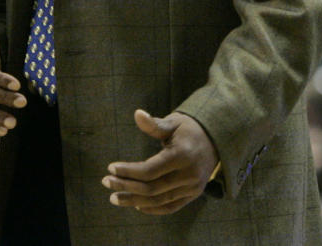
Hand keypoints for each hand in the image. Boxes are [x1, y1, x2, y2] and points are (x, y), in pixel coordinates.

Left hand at [102, 109, 218, 214]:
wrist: (215, 140)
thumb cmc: (188, 128)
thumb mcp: (173, 122)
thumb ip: (154, 124)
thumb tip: (137, 114)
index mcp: (182, 156)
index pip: (150, 170)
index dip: (128, 171)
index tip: (110, 168)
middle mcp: (189, 175)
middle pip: (152, 188)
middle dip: (126, 186)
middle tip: (106, 182)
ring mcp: (193, 188)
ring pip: (159, 200)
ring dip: (134, 200)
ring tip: (114, 198)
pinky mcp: (193, 195)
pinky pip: (171, 207)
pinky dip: (153, 208)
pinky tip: (136, 205)